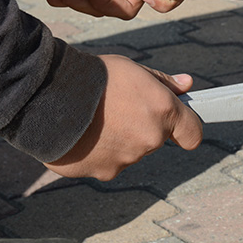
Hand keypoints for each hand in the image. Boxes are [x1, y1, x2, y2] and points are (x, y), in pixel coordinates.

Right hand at [43, 55, 203, 180]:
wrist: (49, 95)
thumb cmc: (95, 78)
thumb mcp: (134, 70)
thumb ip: (164, 82)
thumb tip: (186, 84)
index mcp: (164, 112)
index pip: (193, 134)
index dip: (186, 129)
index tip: (179, 126)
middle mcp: (150, 139)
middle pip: (155, 140)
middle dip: (142, 128)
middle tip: (118, 110)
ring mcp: (126, 160)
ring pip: (129, 153)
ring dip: (118, 141)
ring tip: (95, 120)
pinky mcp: (101, 172)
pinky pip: (104, 164)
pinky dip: (96, 153)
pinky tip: (81, 134)